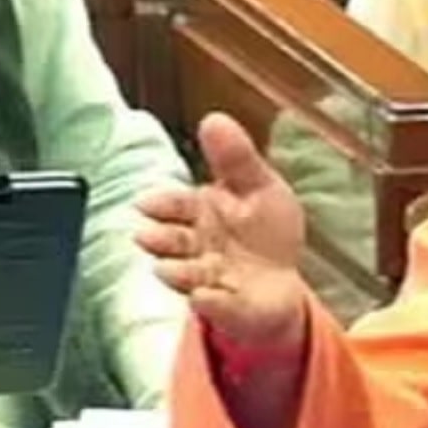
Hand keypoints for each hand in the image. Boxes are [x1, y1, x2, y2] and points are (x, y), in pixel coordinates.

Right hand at [135, 112, 307, 348]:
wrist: (280, 285)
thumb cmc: (262, 232)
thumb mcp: (259, 186)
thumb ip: (236, 158)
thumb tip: (214, 118)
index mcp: (203, 213)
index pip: (177, 205)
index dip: (163, 205)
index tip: (146, 203)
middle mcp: (200, 247)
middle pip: (175, 242)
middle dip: (161, 239)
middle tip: (147, 237)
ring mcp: (213, 280)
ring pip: (190, 276)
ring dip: (178, 273)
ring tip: (167, 270)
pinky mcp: (231, 309)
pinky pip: (221, 307)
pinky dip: (213, 303)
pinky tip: (206, 297)